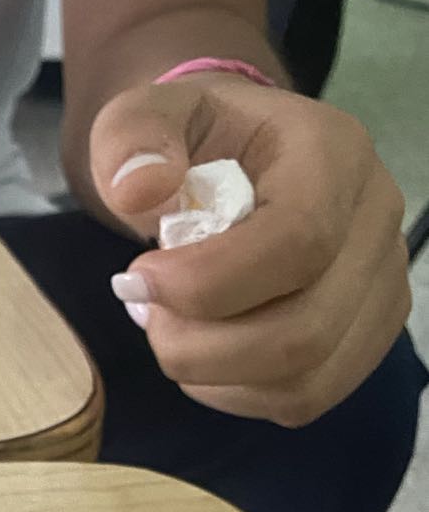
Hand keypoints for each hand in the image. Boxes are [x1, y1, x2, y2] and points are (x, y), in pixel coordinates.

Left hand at [90, 76, 410, 427]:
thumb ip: (132, 140)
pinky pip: (304, 397)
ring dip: (213, 375)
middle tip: (144, 311)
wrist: (229, 156)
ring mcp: (379, 285)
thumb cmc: (190, 139)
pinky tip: (202, 352)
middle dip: (199, 346)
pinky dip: (235, 393)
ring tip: (170, 329)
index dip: (207, 283)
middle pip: (304, 331)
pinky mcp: (364, 335)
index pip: (297, 241)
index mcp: (333, 154)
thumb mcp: (143, 114)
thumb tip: (139, 190)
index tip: (136, 279)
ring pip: (304, 379)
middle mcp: (375, 220)